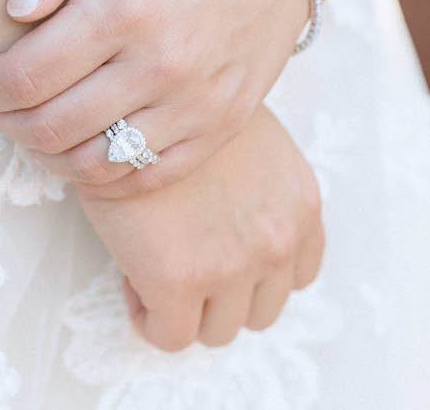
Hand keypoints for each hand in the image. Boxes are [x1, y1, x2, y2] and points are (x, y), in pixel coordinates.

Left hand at [0, 0, 309, 196]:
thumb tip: (15, 9)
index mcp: (125, 6)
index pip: (25, 77)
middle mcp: (162, 64)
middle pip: (51, 128)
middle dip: (4, 121)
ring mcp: (197, 103)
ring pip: (94, 164)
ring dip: (46, 153)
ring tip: (33, 122)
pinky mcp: (221, 126)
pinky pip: (146, 177)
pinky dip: (102, 173)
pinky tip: (84, 144)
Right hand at [76, 104, 324, 350]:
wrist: (129, 94)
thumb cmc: (178, 101)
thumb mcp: (242, 128)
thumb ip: (257, 177)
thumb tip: (232, 207)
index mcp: (301, 201)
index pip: (299, 271)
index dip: (252, 268)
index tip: (215, 251)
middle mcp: (279, 238)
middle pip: (260, 308)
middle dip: (221, 293)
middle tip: (181, 261)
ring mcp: (233, 263)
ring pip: (219, 329)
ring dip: (189, 308)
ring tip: (154, 270)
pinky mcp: (179, 280)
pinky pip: (171, 335)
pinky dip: (151, 319)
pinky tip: (132, 281)